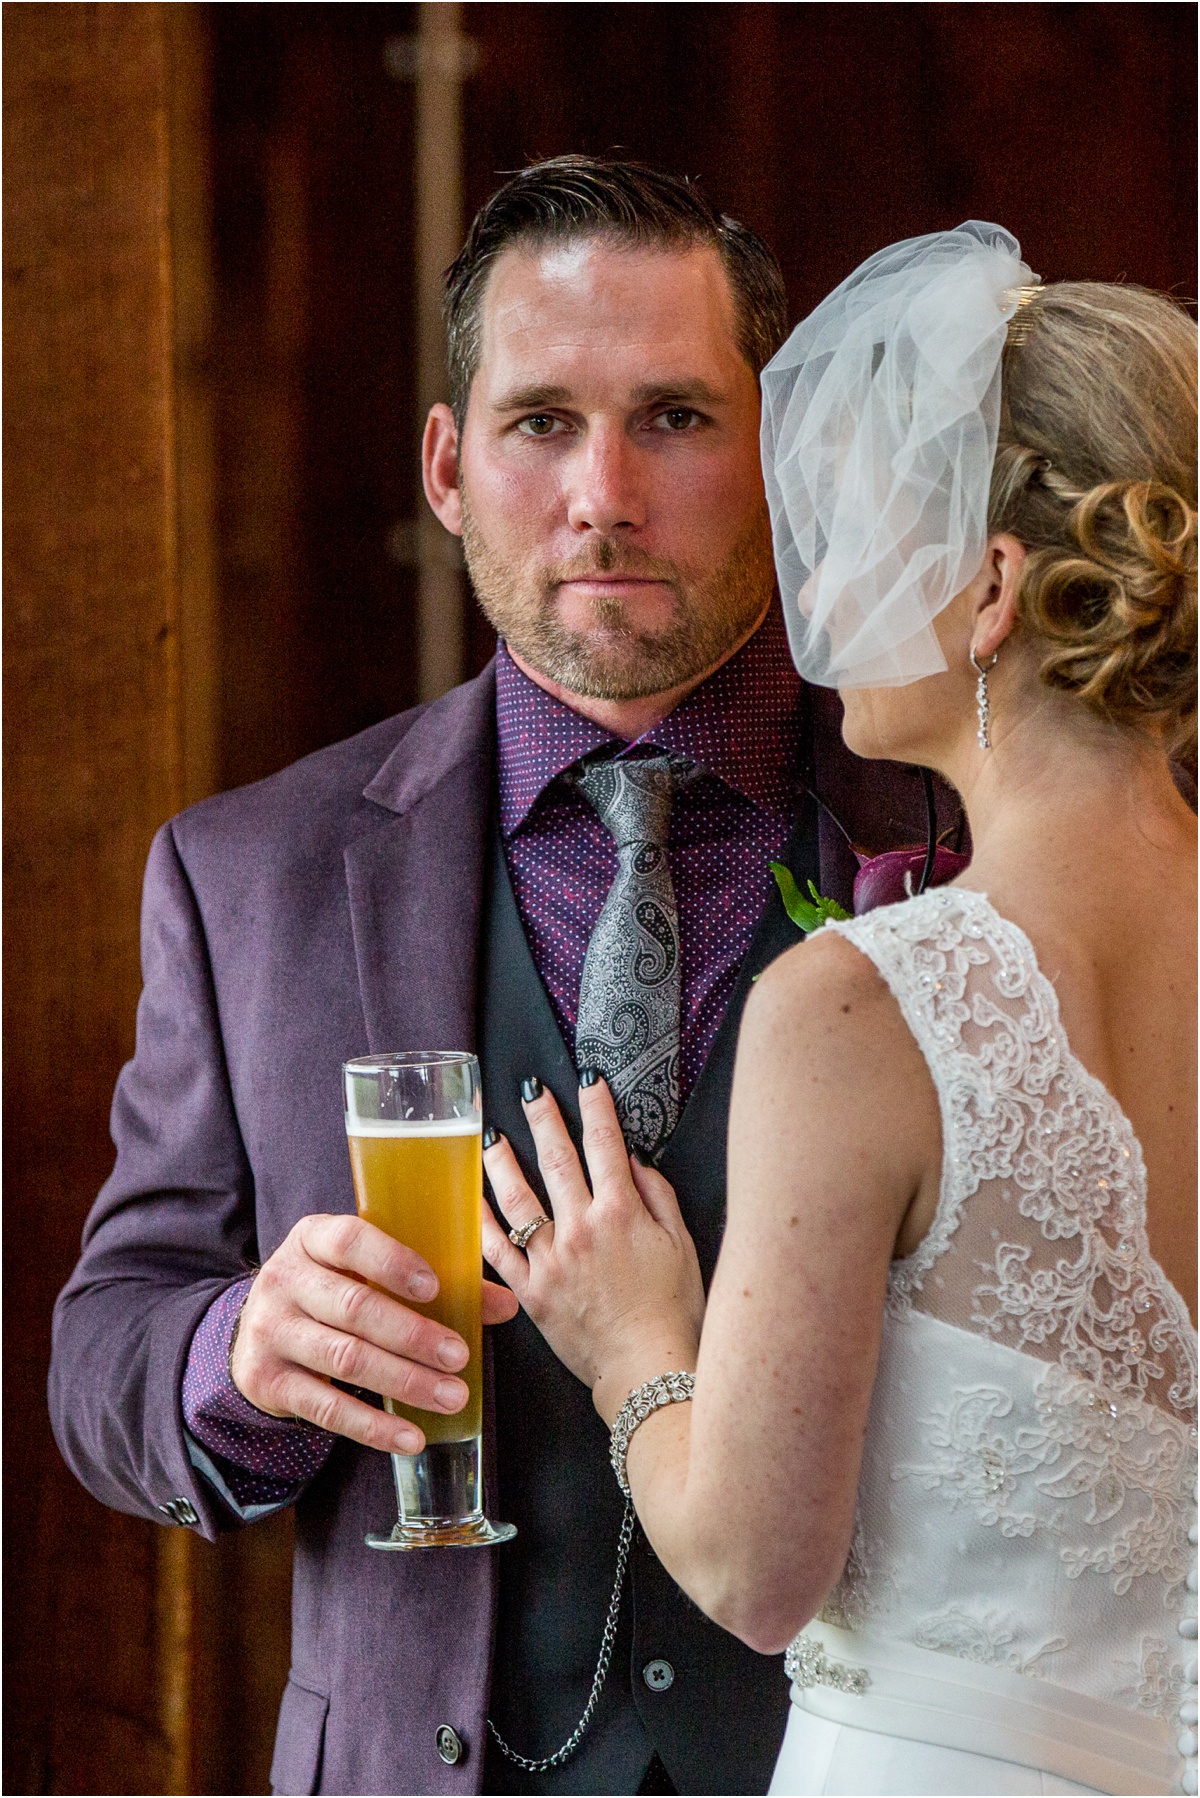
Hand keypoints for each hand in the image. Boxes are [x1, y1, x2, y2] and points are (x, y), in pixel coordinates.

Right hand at [230, 1214, 518, 1453]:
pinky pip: (327, 1408)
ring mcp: (271, 1332)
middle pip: (354, 1308)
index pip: (349, 1240)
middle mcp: (284, 1280)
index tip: (434, 1288)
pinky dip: (373, 1426)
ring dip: (404, 1381)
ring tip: (451, 1395)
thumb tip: (506, 1306)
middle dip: (412, 1335)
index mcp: (312, 1238)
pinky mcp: (268, 1382)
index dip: (392, 1262)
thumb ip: (432, 1282)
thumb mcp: (364, 1272)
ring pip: (345, 1358)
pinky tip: (412, 1437)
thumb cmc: (331, 1291)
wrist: (254, 1332)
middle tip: (459, 1356)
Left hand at [481, 1077, 704, 1420]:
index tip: (587, 1078)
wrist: (647, 1371)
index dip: (596, 1106)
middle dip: (543, 1118)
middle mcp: (582, 1227)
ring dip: (502, 1161)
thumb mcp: (683, 1245)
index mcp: (622, 1212)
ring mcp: (552, 1259)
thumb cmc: (673, 1310)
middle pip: (557, 1159)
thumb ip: (658, 1197)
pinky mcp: (530, 1292)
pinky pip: (497, 1251)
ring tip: (490, 1136)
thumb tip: (634, 1162)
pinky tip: (470, 1199)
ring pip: (518, 1198)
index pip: (606, 1144)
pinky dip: (481, 1222)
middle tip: (529, 1089)